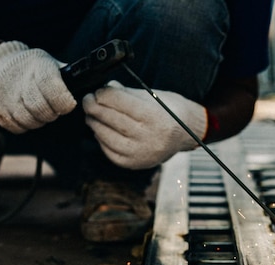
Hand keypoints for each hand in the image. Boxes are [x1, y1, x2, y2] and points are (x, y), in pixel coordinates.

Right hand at [0, 41, 76, 133]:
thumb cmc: (31, 66)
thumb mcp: (49, 63)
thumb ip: (66, 78)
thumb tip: (86, 90)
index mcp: (38, 67)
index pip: (54, 90)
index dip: (64, 102)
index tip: (67, 104)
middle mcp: (19, 81)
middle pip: (42, 111)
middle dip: (52, 113)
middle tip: (52, 109)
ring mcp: (3, 96)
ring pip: (30, 122)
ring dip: (38, 120)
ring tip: (37, 110)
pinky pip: (16, 127)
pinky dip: (23, 124)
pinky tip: (25, 113)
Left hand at [82, 81, 206, 169]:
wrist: (186, 134)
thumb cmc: (168, 111)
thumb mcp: (152, 96)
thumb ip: (126, 94)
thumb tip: (103, 90)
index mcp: (156, 117)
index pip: (120, 102)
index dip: (103, 94)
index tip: (97, 91)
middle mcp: (150, 137)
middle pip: (111, 119)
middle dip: (95, 107)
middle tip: (88, 101)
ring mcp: (142, 153)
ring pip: (106, 136)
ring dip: (94, 123)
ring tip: (92, 115)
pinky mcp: (135, 164)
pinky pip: (110, 151)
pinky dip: (102, 140)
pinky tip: (101, 131)